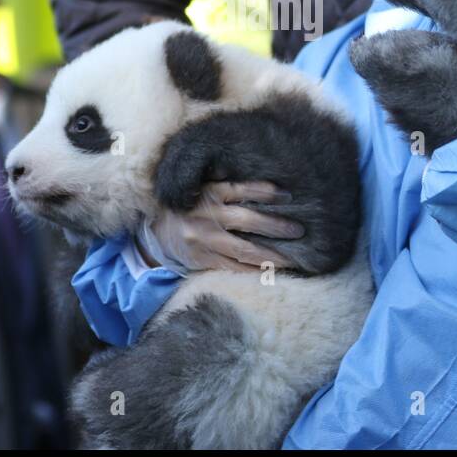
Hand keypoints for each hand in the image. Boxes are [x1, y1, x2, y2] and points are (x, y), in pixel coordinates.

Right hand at [138, 181, 304, 273]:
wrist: (158, 232)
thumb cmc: (190, 206)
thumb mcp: (203, 187)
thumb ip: (227, 185)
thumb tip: (267, 184)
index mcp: (208, 193)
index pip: (240, 189)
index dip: (264, 191)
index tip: (287, 194)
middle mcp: (206, 216)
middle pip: (247, 220)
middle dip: (276, 226)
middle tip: (299, 230)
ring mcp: (204, 240)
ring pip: (243, 249)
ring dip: (271, 255)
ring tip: (292, 258)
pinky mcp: (203, 260)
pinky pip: (233, 268)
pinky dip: (254, 271)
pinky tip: (272, 272)